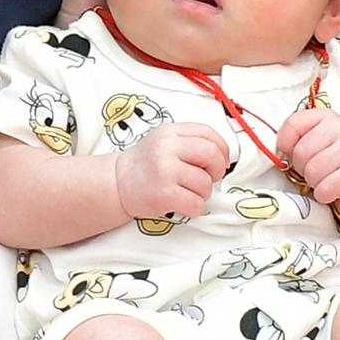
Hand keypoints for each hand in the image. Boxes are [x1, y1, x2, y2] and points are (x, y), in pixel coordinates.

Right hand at [114, 125, 237, 226]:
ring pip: (205, 183)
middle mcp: (167, 148)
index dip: (221, 149)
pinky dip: (196, 207)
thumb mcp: (164, 142)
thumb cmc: (146, 164)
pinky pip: (196, 203)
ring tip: (189, 192)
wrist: (117, 183)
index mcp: (170, 132)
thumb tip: (223, 156)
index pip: (208, 133)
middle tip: (209, 178)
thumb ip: (189, 142)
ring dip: (204, 193)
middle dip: (217, 170)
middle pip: (211, 154)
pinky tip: (184, 204)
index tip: (218, 161)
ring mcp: (165, 171)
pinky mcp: (164, 194)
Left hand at [279, 108, 339, 245]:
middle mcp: (339, 128)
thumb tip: (279, 153)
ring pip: (312, 172)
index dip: (286, 144)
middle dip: (301, 167)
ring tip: (325, 177)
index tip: (293, 151)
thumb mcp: (314, 137)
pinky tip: (333, 188)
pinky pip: (325, 189)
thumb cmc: (332, 154)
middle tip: (315, 168)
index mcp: (324, 116)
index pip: (292, 125)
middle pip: (300, 153)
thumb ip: (294, 137)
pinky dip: (324, 194)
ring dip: (314, 182)